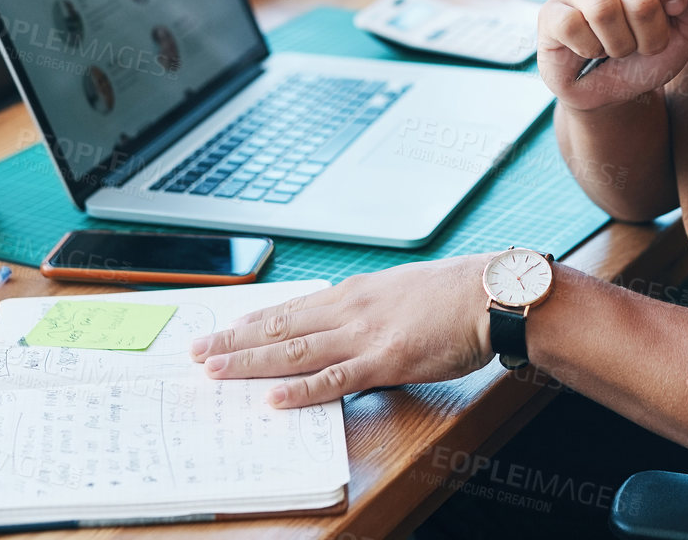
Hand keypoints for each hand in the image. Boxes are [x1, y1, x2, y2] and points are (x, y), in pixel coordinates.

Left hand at [188, 256, 492, 405]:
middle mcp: (350, 309)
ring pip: (295, 351)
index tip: (222, 327)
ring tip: (215, 370)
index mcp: (354, 292)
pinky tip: (273, 396)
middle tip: (197, 350)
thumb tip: (346, 322)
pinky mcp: (385, 360)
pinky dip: (301, 389)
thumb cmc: (455, 294)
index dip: (253, 321)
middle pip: (281, 328)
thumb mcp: (402, 290)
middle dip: (235, 340)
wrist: (491, 293)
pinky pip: (335, 379)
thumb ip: (370, 307)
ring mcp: (364, 335)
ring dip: (251, 362)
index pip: (291, 308)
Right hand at [537, 0, 687, 111]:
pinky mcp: (550, 12)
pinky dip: (591, 49)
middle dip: (651, 32)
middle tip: (645, 44)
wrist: (614, 92)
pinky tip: (590, 50)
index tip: (675, 9)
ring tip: (618, 49)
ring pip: (604, 9)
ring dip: (621, 44)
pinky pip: (574, 25)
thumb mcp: (684, 32)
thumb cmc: (647, 56)